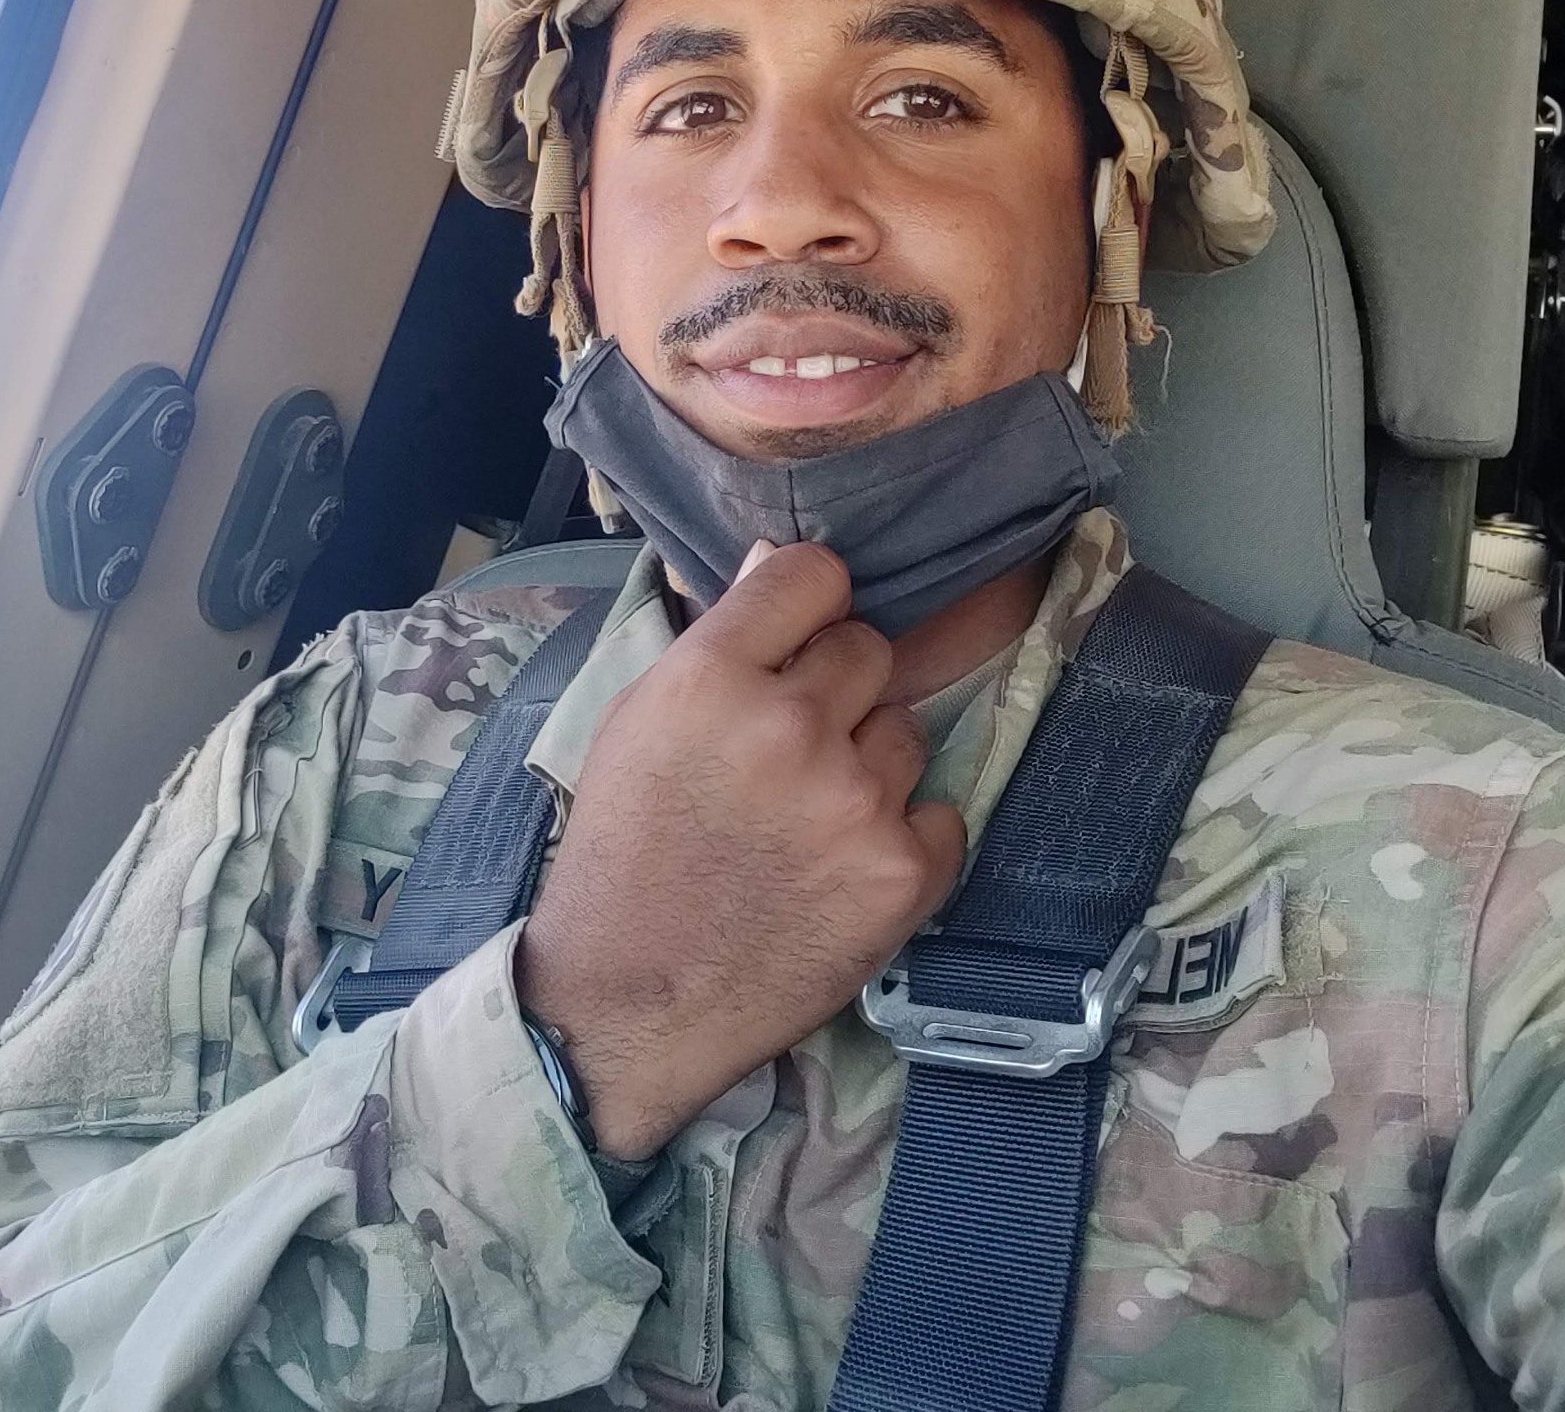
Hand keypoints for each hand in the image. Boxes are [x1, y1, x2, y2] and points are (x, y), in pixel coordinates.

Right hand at [515, 541, 967, 1159]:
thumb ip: (715, 644)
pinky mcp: (902, 872)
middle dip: (835, 690)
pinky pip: (941, 813)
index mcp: (708, 677)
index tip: (798, 638)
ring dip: (868, 765)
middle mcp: (789, 726)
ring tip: (807, 822)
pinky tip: (842, 870)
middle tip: (787, 754)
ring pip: (905, 730)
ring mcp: (854, 801)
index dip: (808, 603)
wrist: (629, 1003)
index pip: (812, 573)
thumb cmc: (623, 855)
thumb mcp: (636, 726)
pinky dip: (903, 840)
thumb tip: (775, 562)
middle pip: (867, 649)